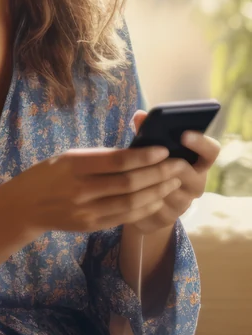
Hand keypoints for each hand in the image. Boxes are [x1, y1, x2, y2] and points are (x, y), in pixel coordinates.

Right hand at [5, 143, 185, 236]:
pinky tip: (157, 200)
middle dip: (158, 173)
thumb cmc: (47, 174)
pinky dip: (144, 208)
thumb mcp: (68, 157)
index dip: (144, 156)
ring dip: (156, 192)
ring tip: (173, 182)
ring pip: (131, 202)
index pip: (118, 161)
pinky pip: (124, 217)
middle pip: (129, 182)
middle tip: (177, 166)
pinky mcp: (91, 225)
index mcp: (74, 164)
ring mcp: (87, 210)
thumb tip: (134, 154)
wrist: (25, 206)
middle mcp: (81, 189)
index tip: (163, 150)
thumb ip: (98, 158)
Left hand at [128, 109, 220, 233]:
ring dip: (148, 178)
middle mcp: (195, 185)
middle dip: (166, 163)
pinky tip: (123, 188)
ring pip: (166, 190)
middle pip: (188, 172)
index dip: (200, 142)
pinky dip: (136, 195)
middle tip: (150, 155)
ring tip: (130, 169)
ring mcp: (182, 204)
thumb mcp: (151, 149)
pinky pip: (150, 205)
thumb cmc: (150, 166)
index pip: (211, 151)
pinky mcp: (165, 219)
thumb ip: (148, 133)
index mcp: (197, 163)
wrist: (144, 203)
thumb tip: (140, 115)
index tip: (184, 134)